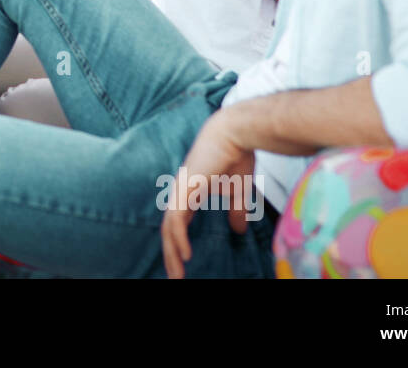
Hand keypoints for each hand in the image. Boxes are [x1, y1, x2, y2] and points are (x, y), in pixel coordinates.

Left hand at [161, 107, 256, 278]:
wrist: (236, 132)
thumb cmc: (237, 154)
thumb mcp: (238, 190)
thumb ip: (236, 210)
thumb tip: (238, 230)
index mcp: (190, 191)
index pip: (178, 222)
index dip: (178, 242)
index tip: (183, 262)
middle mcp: (181, 191)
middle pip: (169, 229)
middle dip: (171, 254)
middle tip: (175, 276)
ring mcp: (181, 189)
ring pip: (169, 227)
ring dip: (172, 252)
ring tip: (177, 273)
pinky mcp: (186, 188)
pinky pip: (177, 220)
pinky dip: (179, 238)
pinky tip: (184, 254)